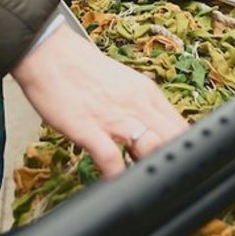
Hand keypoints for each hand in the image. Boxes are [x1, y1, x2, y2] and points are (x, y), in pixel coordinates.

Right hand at [11, 21, 187, 176]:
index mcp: (147, 94)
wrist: (48, 53)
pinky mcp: (88, 128)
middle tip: (163, 178)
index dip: (186, 150)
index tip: (180, 165)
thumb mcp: (125, 83)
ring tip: (140, 180)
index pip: (182, 127)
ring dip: (148, 167)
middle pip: (173, 139)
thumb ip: (143, 107)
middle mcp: (136, 105)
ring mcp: (113, 118)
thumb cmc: (83, 70)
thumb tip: (156, 134)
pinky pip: (111, 159)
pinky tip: (113, 182)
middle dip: (172, 161)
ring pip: (150, 146)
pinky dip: (116, 175)